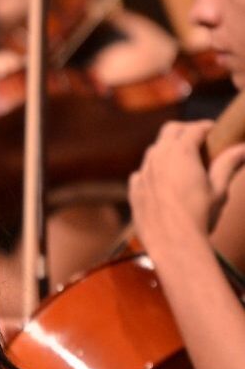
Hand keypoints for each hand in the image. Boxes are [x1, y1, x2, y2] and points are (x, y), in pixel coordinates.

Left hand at [129, 121, 244, 250]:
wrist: (172, 242)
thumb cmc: (200, 215)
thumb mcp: (219, 188)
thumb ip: (228, 164)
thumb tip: (244, 147)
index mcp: (181, 152)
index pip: (194, 129)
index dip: (206, 127)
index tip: (214, 130)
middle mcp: (158, 157)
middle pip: (170, 130)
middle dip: (185, 130)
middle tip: (199, 138)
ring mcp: (143, 172)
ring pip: (154, 150)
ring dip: (168, 149)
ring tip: (182, 160)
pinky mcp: (134, 188)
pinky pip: (142, 171)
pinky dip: (153, 170)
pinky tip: (163, 182)